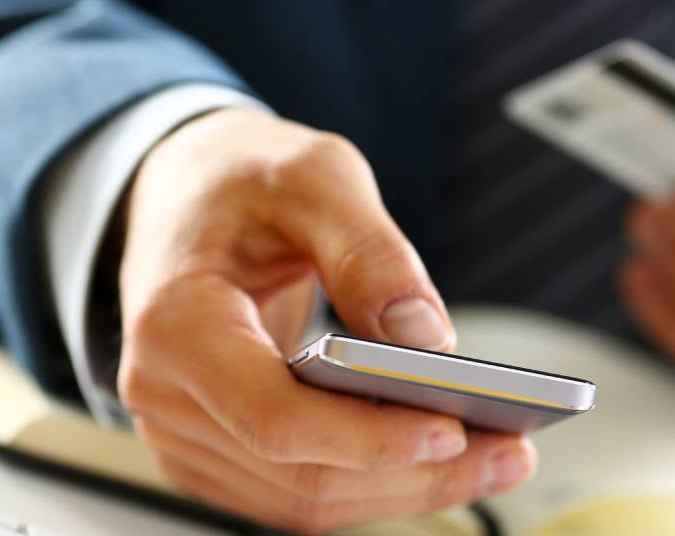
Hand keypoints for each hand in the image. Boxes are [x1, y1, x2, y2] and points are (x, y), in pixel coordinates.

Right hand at [116, 109, 535, 533]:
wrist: (185, 196)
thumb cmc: (240, 180)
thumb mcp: (313, 175)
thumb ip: (369, 250)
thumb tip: (425, 336)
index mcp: (174, 323)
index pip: (274, 417)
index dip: (367, 438)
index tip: (452, 429)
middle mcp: (165, 395)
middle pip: (300, 475)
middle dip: (414, 473)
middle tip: (509, 452)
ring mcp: (185, 433)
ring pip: (305, 499)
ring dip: (405, 488)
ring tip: (496, 456)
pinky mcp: (215, 451)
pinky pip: (298, 492)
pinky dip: (373, 482)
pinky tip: (438, 456)